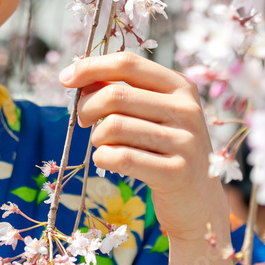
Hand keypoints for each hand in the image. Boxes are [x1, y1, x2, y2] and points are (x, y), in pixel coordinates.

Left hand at [58, 51, 228, 245]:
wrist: (199, 201)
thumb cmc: (165, 151)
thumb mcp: (153, 115)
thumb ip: (122, 92)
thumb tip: (77, 75)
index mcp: (180, 87)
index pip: (127, 64)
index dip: (91, 67)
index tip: (65, 79)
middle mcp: (187, 110)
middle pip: (115, 96)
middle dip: (86, 108)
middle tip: (83, 122)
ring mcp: (185, 142)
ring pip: (114, 127)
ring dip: (96, 138)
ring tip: (103, 145)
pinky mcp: (176, 173)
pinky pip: (121, 157)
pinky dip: (103, 158)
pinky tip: (106, 161)